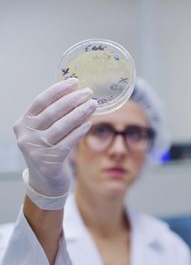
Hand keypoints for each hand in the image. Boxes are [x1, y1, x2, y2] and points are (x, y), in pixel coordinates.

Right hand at [13, 78, 96, 201]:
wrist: (46, 182)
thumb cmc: (48, 152)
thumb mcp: (44, 132)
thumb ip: (53, 116)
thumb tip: (76, 95)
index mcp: (23, 124)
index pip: (40, 101)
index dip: (58, 90)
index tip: (74, 82)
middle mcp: (26, 135)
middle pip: (52, 112)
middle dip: (73, 100)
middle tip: (89, 93)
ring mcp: (35, 150)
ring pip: (61, 126)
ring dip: (80, 114)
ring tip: (93, 105)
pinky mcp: (48, 162)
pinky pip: (68, 142)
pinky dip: (79, 132)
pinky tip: (88, 124)